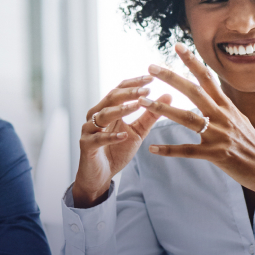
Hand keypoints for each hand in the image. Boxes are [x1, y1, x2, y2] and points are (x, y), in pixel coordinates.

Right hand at [72, 76, 158, 207]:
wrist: (100, 175)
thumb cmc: (116, 151)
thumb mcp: (137, 132)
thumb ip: (150, 116)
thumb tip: (168, 96)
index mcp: (107, 110)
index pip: (119, 90)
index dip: (134, 83)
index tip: (151, 78)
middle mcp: (96, 116)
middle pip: (111, 98)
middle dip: (129, 93)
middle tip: (146, 89)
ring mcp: (89, 129)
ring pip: (103, 115)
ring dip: (121, 110)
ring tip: (137, 105)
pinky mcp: (86, 145)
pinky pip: (98, 138)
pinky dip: (111, 137)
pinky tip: (123, 135)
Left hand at [140, 43, 254, 216]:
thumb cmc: (251, 145)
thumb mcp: (239, 119)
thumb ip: (223, 107)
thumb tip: (213, 93)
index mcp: (227, 106)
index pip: (207, 78)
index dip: (192, 62)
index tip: (177, 46)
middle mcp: (222, 116)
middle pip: (194, 91)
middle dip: (171, 78)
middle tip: (151, 67)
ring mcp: (219, 135)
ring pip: (187, 118)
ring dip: (163, 110)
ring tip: (143, 102)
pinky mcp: (216, 154)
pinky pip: (188, 151)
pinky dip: (169, 150)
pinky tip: (153, 148)